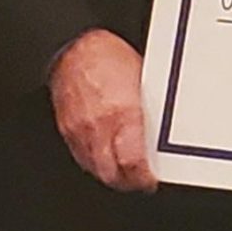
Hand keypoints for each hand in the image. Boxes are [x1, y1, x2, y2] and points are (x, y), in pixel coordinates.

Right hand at [49, 28, 156, 192]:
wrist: (75, 47)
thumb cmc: (109, 57)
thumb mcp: (143, 84)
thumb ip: (150, 113)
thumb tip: (164, 133)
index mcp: (123, 113)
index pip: (133, 162)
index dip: (144, 178)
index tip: (151, 180)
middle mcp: (99, 126)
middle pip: (112, 174)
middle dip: (128, 183)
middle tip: (141, 181)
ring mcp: (80, 130)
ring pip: (95, 169)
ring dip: (111, 175)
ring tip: (125, 173)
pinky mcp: (67, 129)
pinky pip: (81, 157)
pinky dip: (95, 162)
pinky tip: (105, 158)